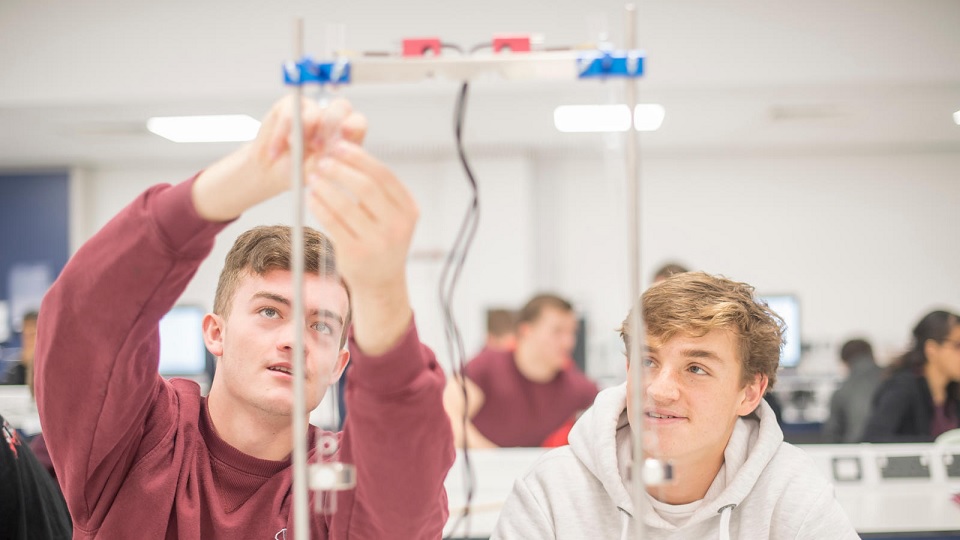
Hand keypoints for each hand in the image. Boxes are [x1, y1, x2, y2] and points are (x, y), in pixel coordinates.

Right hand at [191, 96, 366, 221]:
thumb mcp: (314, 179)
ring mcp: (307, 113)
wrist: (261, 177)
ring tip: (289, 153)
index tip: (335, 151)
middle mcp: (328, 122)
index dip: (350, 133)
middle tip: (316, 147)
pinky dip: (279, 132)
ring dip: (300, 132)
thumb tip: (339, 158)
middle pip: (340, 107)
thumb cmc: (293, 181)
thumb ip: (328, 166)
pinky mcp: (285, 107)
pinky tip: (274, 151)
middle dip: (328, 127)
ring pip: (312, 107)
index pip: (357, 124)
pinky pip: (287, 110)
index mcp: (344, 140)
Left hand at [306, 141, 418, 353]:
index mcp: (409, 210)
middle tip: (323, 161)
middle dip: (340, 170)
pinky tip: (312, 197)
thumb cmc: (381, 239)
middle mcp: (397, 226)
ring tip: (313, 178)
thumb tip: (347, 147)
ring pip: (346, 205)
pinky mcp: (356, 254)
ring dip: (326, 186)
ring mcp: (378, 242)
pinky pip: (332, 223)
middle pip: (366, 187)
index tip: (339, 146)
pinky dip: (319, 206)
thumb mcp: (390, 214)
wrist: (381, 282)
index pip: (384, 175)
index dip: (359, 157)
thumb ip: (376, 188)